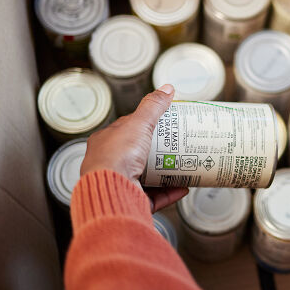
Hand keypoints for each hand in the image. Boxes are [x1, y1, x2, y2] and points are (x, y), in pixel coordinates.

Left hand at [80, 84, 187, 211]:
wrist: (111, 191)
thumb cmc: (116, 156)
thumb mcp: (138, 124)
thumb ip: (152, 106)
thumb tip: (166, 89)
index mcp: (105, 142)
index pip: (126, 128)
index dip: (144, 124)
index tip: (163, 124)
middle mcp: (110, 163)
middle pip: (138, 153)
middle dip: (158, 150)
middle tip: (177, 145)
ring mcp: (120, 182)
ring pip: (146, 176)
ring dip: (165, 171)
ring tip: (183, 164)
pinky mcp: (131, 199)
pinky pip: (155, 195)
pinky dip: (170, 191)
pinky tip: (183, 186)